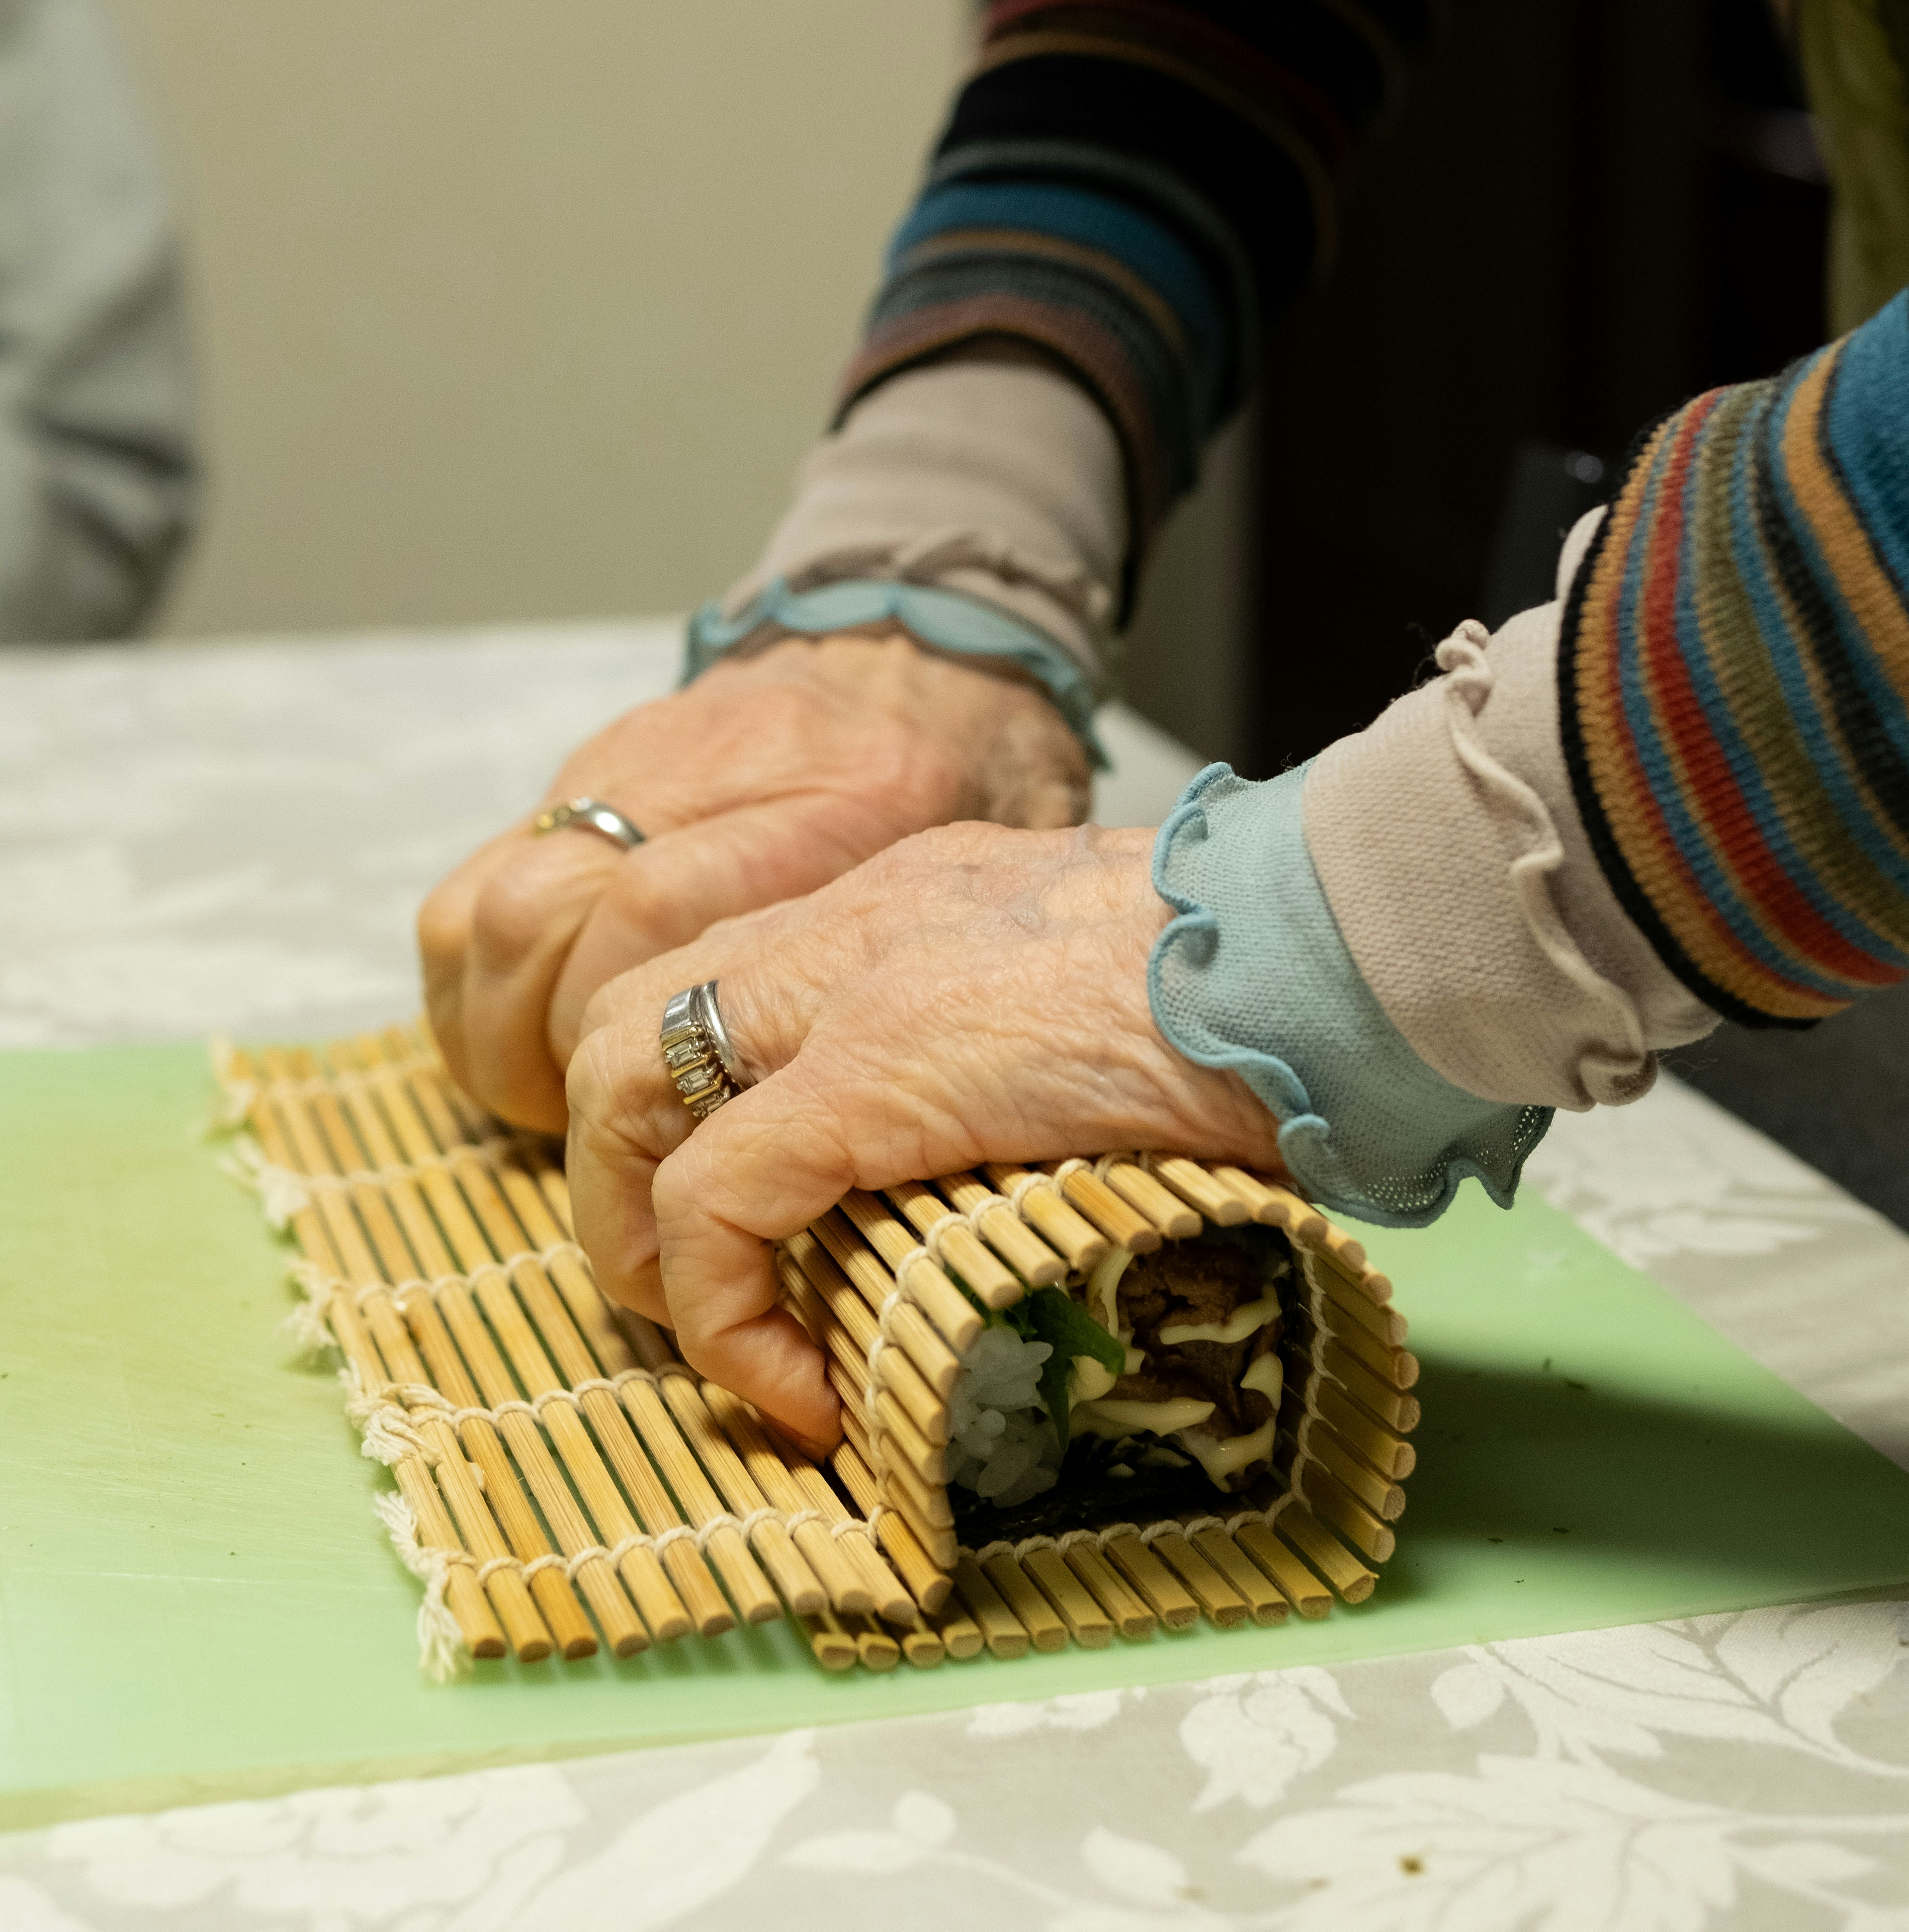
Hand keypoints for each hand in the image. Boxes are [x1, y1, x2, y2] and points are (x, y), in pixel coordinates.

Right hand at [419, 632, 1088, 1135]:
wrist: (930, 638)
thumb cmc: (984, 773)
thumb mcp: (1010, 860)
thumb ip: (953, 963)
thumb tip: (928, 1120)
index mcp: (844, 800)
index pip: (659, 910)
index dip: (634, 1049)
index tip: (675, 1175)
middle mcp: (718, 770)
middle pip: (551, 912)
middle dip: (543, 1063)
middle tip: (597, 1163)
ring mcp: (638, 761)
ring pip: (496, 903)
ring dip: (493, 1033)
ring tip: (548, 1117)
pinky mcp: (595, 769)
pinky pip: (486, 882)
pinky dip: (479, 985)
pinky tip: (528, 1049)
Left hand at [564, 819, 1282, 1447]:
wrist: (1313, 944)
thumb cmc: (1259, 983)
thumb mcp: (1101, 987)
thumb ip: (1026, 1045)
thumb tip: (1026, 1157)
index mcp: (907, 894)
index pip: (717, 970)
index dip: (679, 1101)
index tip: (738, 1224)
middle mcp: (850, 917)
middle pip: (625, 1019)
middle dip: (613, 1171)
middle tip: (694, 1294)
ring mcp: (849, 986)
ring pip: (618, 1089)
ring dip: (640, 1240)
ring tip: (732, 1346)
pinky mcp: (871, 1076)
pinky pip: (718, 1199)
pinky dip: (726, 1312)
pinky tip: (803, 1393)